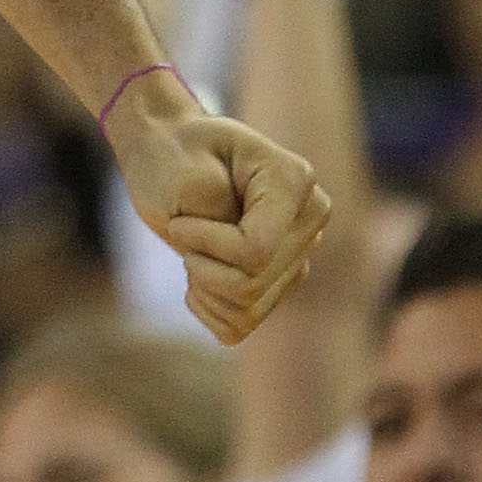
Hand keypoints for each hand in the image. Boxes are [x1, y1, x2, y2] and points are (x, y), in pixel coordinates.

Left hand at [108, 81, 328, 344]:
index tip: (177, 222)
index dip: (204, 244)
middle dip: (200, 265)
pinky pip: (240, 326)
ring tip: (191, 253)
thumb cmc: (173, 156)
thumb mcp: (182, 171)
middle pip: (252, 283)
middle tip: (181, 233)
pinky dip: (208, 309)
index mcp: (295, 180)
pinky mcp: (279, 283)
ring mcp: (300, 254)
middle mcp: (310, 219)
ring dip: (203, 287)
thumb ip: (213, 208)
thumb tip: (249, 258)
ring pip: (248, 309)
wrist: (172, 156)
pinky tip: (198, 279)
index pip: (255, 250)